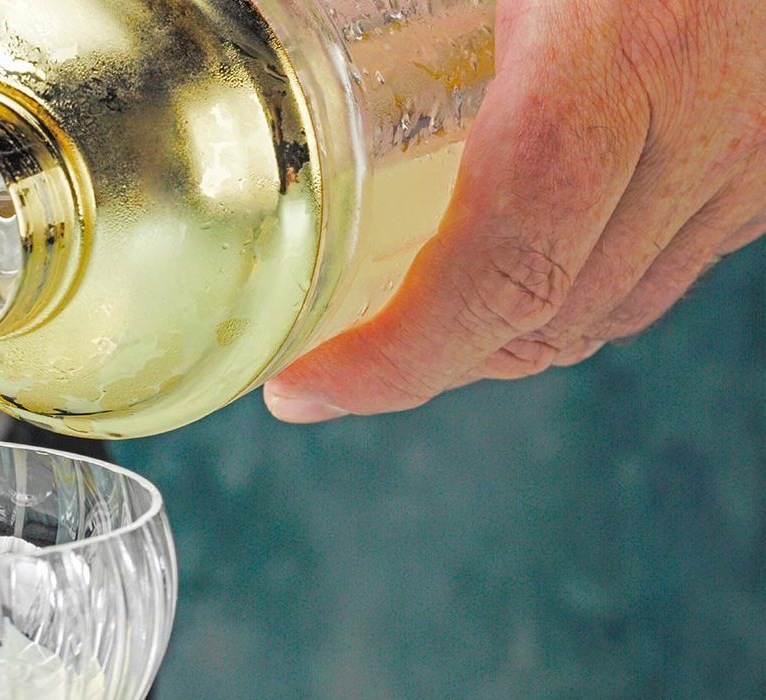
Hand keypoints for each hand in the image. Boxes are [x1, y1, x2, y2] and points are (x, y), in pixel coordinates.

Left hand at [264, 0, 765, 422]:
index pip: (497, 276)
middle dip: (430, 365)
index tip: (306, 389)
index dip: (393, 362)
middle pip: (549, 317)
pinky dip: (583, 287)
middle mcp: (706, 127)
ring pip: (615, 308)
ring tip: (410, 329)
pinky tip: (526, 262)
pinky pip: (673, 262)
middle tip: (334, 367)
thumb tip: (256, 10)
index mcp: (618, 62)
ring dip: (504, 336)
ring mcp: (756, 149)